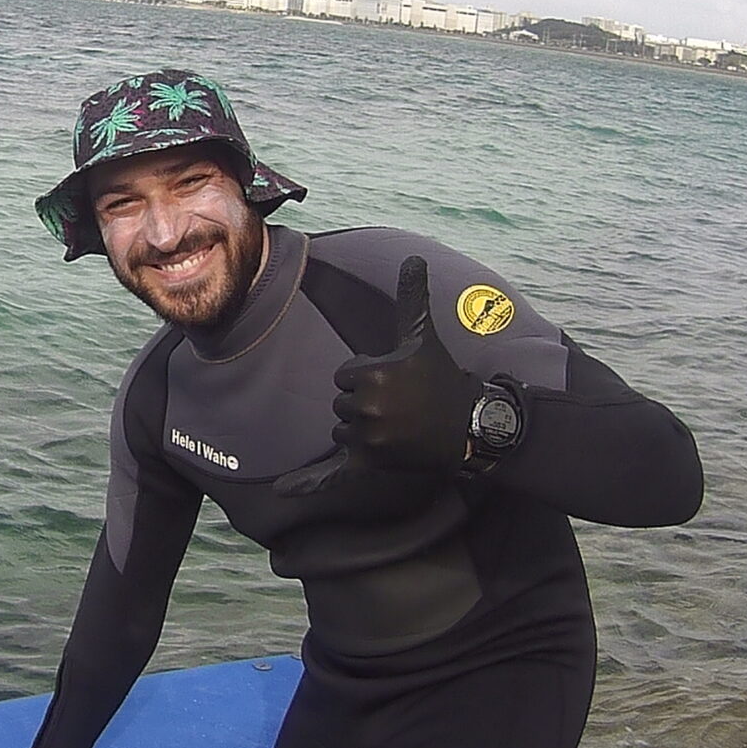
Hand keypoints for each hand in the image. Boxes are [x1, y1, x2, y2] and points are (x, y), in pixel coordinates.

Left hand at [273, 256, 478, 498]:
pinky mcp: (368, 464)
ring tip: (397, 425)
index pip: (345, 375)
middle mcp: (365, 408)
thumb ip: (412, 297)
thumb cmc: (442, 377)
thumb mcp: (423, 336)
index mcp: (370, 375)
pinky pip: (330, 475)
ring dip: (361, 429)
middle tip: (400, 405)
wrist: (467, 426)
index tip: (397, 381)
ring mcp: (367, 439)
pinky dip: (306, 484)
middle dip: (364, 403)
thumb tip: (414, 257)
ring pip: (341, 430)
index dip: (368, 377)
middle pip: (341, 402)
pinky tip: (279, 491)